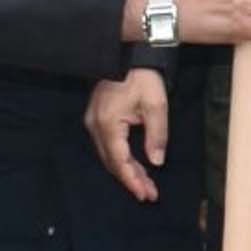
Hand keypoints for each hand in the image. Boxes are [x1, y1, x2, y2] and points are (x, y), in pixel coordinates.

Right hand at [88, 70, 169, 201]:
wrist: (129, 56)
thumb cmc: (143, 78)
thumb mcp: (156, 106)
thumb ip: (157, 135)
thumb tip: (156, 161)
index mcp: (107, 123)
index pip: (119, 160)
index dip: (132, 179)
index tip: (145, 194)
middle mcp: (95, 126)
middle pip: (112, 161)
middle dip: (131, 179)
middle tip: (149, 195)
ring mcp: (93, 122)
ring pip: (109, 155)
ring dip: (127, 171)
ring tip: (145, 186)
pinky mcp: (97, 119)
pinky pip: (108, 146)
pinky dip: (122, 158)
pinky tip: (135, 167)